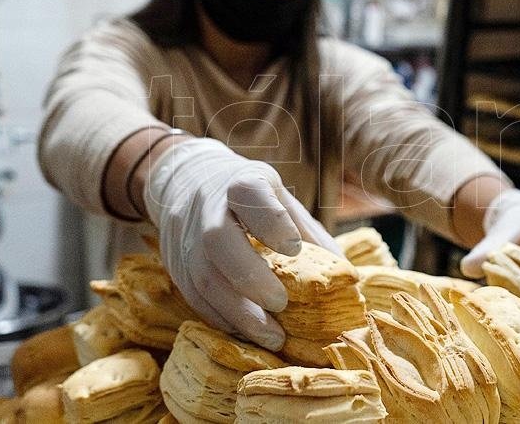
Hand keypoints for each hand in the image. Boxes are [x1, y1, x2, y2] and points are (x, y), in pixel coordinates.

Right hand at [143, 138, 341, 349]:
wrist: (187, 181)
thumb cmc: (246, 195)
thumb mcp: (277, 195)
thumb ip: (306, 229)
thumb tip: (344, 273)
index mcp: (239, 183)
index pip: (248, 193)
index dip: (270, 221)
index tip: (293, 248)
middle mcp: (206, 208)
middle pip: (218, 240)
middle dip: (250, 277)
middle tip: (282, 304)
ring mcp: (185, 238)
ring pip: (202, 277)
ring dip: (238, 312)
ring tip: (272, 336)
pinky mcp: (175, 266)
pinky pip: (194, 297)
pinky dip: (222, 319)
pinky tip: (248, 332)